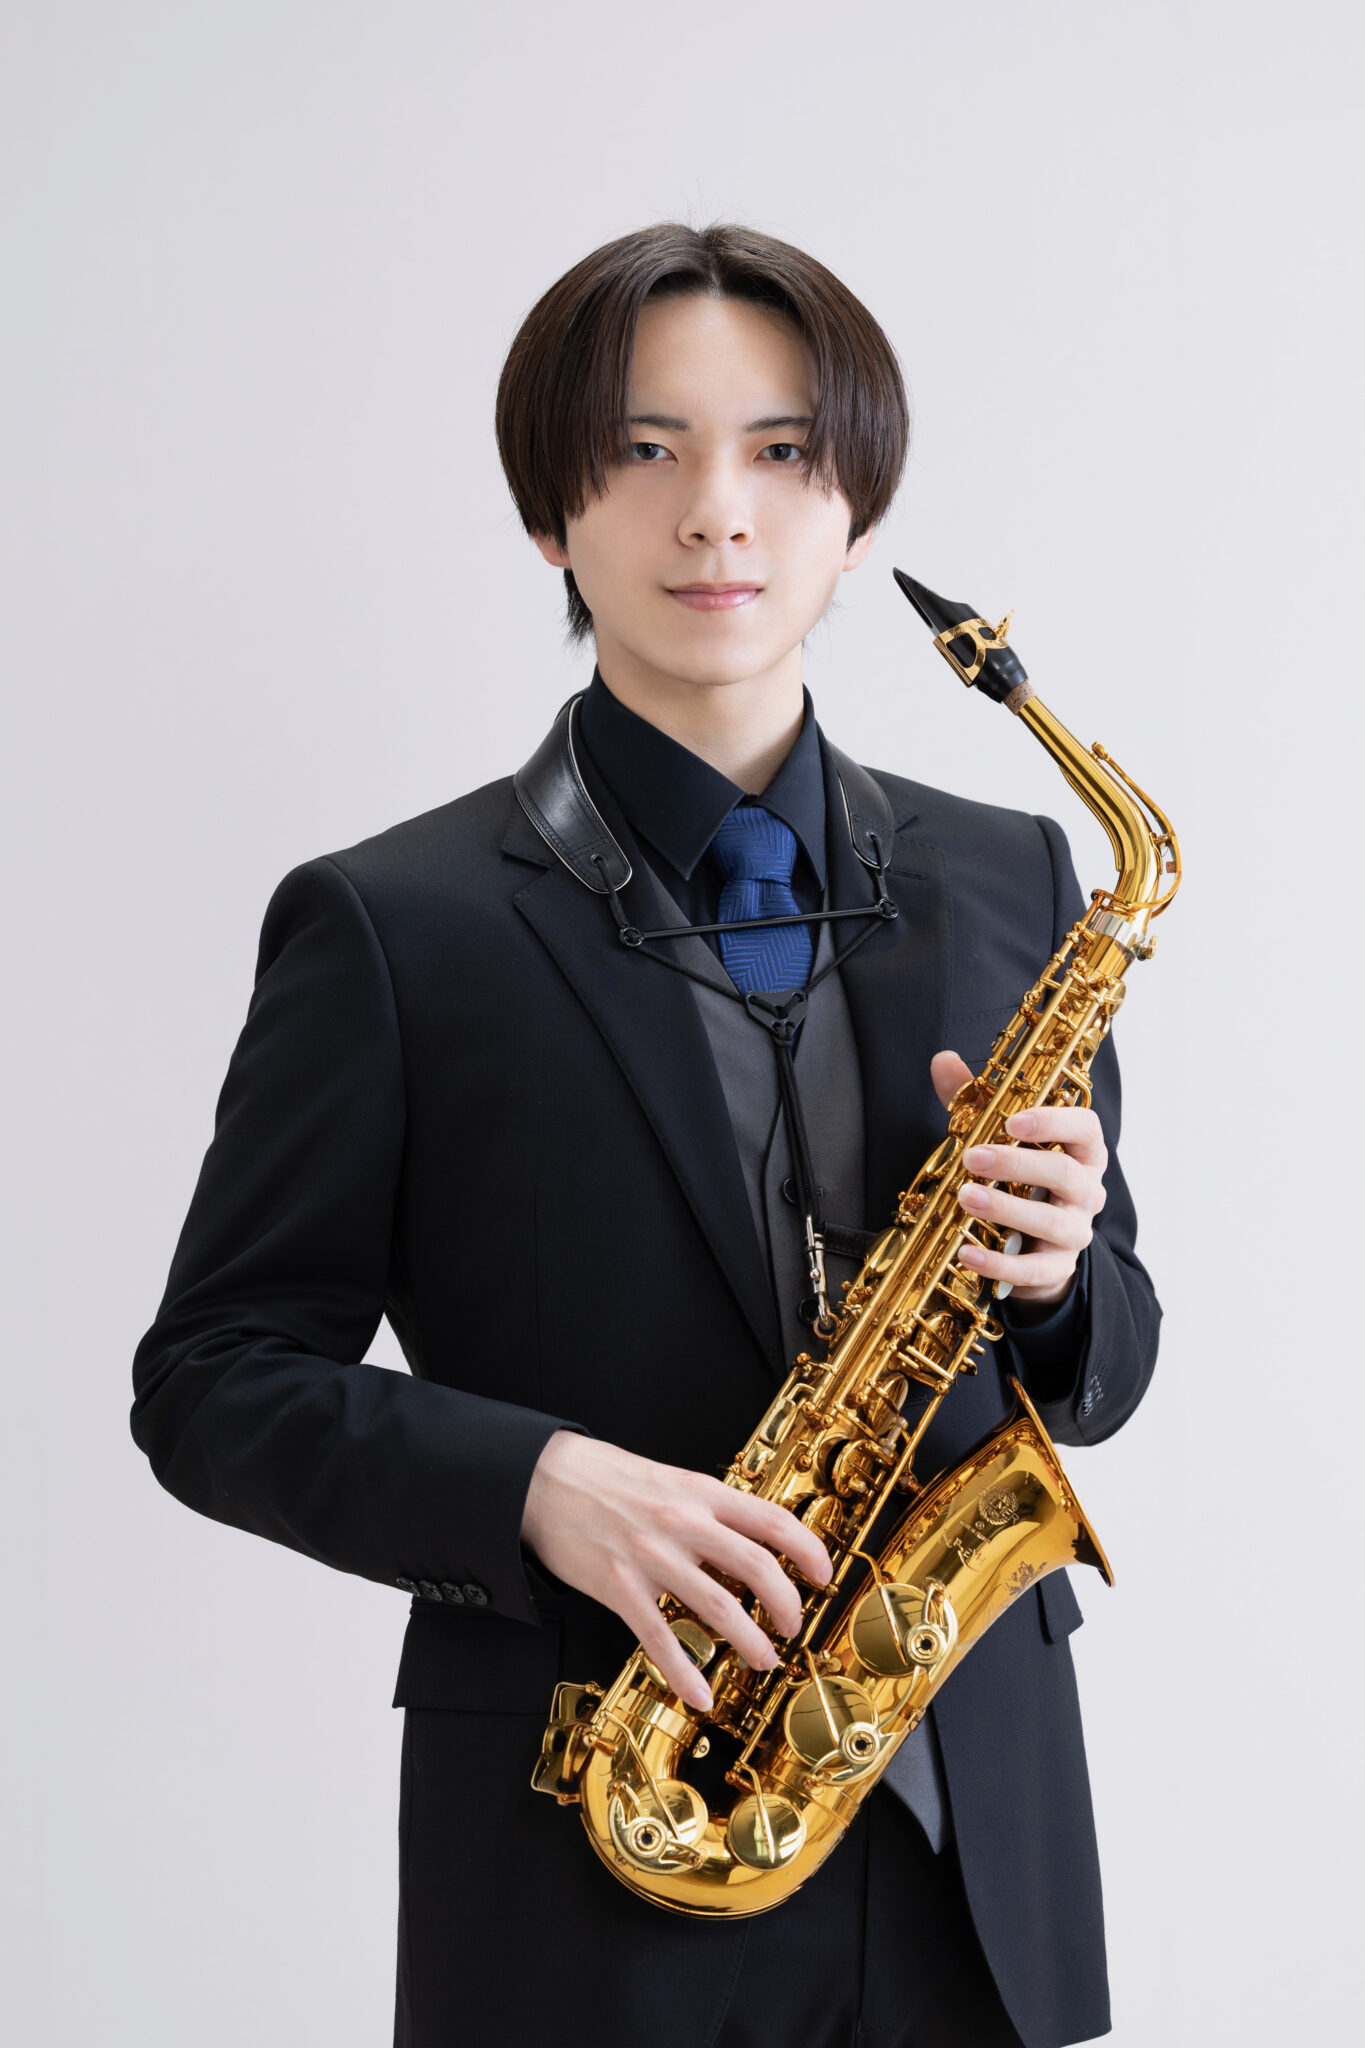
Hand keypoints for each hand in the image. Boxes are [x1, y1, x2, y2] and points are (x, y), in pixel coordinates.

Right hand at [521, 1431, 833, 1710]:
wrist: (545, 1480)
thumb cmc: (609, 1480)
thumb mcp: (671, 1481)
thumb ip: (710, 1509)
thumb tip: (751, 1544)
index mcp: (701, 1493)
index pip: (772, 1520)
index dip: (808, 1550)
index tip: (824, 1574)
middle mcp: (683, 1523)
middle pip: (757, 1568)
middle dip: (786, 1605)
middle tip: (792, 1627)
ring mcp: (651, 1556)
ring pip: (719, 1607)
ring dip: (750, 1641)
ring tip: (763, 1659)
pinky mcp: (619, 1586)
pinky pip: (659, 1638)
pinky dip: (683, 1672)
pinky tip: (699, 1694)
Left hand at [930, 1050, 1106, 1308]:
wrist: (1035, 1248)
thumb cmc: (1019, 1181)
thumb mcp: (998, 1138)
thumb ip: (974, 1101)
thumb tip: (942, 1060)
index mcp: (1081, 1153)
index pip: (1087, 1128)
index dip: (1054, 1122)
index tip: (1012, 1121)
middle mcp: (1086, 1191)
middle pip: (1066, 1174)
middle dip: (1017, 1164)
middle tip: (972, 1157)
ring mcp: (1075, 1232)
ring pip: (1051, 1221)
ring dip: (1007, 1209)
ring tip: (965, 1198)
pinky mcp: (1056, 1268)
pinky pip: (1033, 1270)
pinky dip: (999, 1264)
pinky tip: (967, 1252)